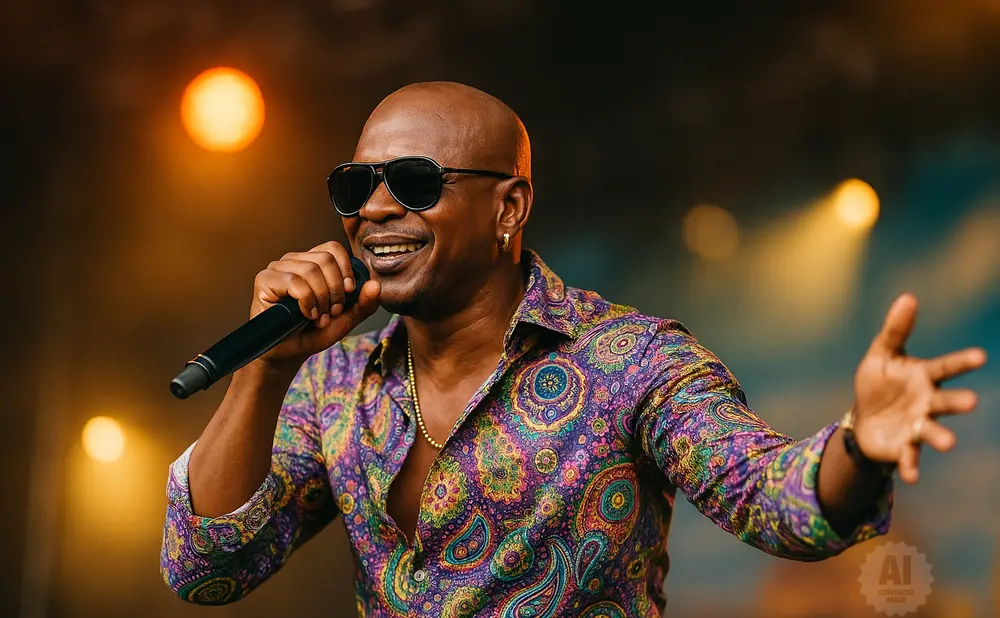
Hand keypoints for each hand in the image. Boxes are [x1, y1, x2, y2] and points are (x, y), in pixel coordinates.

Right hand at [250, 241, 379, 364]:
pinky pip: (295, 282)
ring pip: (311, 271)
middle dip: (335, 290)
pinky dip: (307, 302)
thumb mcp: (345, 319)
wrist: (289, 352)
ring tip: (318, 317)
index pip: (333, 248)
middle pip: (325, 259)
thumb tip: (376, 285)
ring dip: (321, 299)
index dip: (345, 269)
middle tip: (331, 312)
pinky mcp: (265, 280)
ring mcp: (278, 268)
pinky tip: (306, 315)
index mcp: (313, 262)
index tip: (349, 293)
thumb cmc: (313, 332)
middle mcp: (294, 260)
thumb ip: (363, 303)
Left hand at [852, 293, 986, 483]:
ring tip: (949, 442)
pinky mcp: (903, 448)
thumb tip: (908, 297)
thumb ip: (896, 330)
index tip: (981, 356)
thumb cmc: (879, 383)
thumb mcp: (882, 354)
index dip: (962, 362)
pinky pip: (909, 458)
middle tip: (972, 402)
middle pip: (944, 402)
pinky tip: (911, 477)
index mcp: (923, 378)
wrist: (864, 419)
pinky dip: (911, 467)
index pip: (945, 367)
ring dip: (941, 436)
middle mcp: (926, 403)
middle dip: (958, 402)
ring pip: (932, 432)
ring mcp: (917, 427)